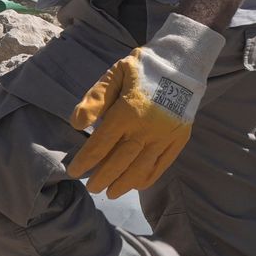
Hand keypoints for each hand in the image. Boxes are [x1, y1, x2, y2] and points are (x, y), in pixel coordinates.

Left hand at [67, 12, 225, 197]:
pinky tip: (135, 185)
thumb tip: (76, 123)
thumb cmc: (142, 69)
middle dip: (102, 178)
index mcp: (127, 111)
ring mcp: (164, 136)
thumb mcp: (115, 74)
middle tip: (92, 188)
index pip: (101, 144)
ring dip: (123, 183)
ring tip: (110, 192)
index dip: (86, 161)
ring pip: (140, 168)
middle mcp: (146, 128)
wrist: (181, 64)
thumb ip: (95, 98)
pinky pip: (161, 165)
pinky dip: (147, 178)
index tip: (74, 172)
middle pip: (119, 161)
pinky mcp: (178, 140)